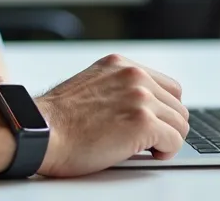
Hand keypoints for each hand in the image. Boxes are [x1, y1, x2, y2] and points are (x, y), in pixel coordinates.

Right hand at [35, 54, 188, 177]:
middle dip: (166, 125)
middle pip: (177, 104)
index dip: (161, 109)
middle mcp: (133, 76)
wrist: (40, 133)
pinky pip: (175, 141)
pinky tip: (147, 154)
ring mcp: (140, 98)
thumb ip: (116, 89)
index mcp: (119, 65)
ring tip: (145, 149)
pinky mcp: (143, 123)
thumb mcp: (89, 87)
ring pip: (180, 123)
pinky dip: (165, 152)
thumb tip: (138, 108)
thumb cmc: (56, 121)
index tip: (152, 123)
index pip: (166, 85)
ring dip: (166, 139)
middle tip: (148, 141)